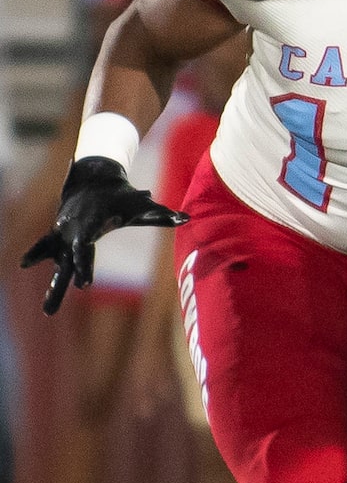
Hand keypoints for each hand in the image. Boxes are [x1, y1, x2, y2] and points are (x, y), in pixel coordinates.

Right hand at [21, 157, 184, 315]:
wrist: (94, 176)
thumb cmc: (122, 195)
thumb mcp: (141, 204)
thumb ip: (160, 215)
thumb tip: (186, 218)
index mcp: (91, 225)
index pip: (85, 249)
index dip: (84, 267)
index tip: (84, 286)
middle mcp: (73, 230)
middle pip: (68, 258)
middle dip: (64, 281)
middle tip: (62, 302)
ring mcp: (62, 231)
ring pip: (49, 254)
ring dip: (45, 274)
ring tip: (44, 306)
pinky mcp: (57, 233)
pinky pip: (43, 246)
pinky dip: (34, 253)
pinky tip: (24, 264)